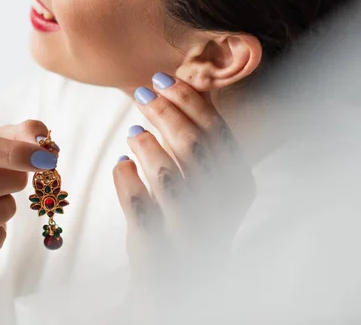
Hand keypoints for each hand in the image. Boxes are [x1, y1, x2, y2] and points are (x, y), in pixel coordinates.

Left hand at [113, 73, 254, 278]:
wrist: (178, 282)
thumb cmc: (191, 220)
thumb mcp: (209, 183)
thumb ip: (200, 142)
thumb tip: (177, 91)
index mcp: (238, 183)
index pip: (216, 130)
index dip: (187, 99)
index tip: (162, 79)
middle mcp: (219, 206)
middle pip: (191, 144)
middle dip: (163, 111)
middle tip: (141, 93)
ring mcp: (189, 228)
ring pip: (165, 171)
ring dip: (145, 143)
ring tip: (133, 133)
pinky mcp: (157, 245)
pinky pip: (136, 200)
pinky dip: (124, 176)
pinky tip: (122, 166)